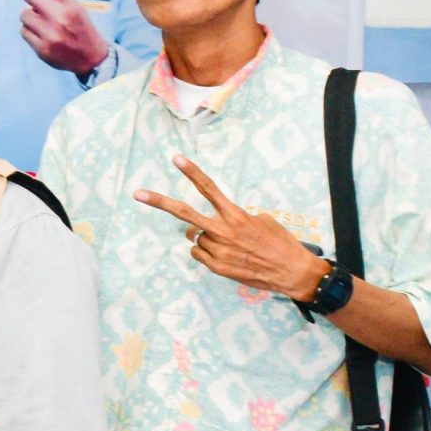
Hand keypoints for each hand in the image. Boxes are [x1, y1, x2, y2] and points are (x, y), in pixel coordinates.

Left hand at [0, 0, 109, 75]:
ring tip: (47, 27)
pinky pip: (23, 32)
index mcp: (69, 3)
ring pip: (23, 15)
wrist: (91, 58)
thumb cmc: (80, 29)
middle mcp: (58, 15)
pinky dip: (30, 33)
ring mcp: (49, 32)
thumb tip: (27, 5)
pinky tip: (45, 39)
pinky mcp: (41, 47)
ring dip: (29, 18)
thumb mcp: (75, 10)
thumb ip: (54, 4)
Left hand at [133, 156, 325, 299]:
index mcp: (236, 215)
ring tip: (232, 245)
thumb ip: (234, 217)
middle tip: (137, 193)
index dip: (192, 172)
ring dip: (207, 238)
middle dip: (159, 202)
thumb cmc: (279, 243)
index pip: (209, 189)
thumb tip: (215, 221)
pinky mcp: (216, 267)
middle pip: (184, 213)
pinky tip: (228, 256)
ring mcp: (217, 250)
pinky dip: (208, 253)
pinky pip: (199, 254)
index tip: (175, 158)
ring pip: (196, 238)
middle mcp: (223, 231)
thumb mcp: (261, 221)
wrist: (293, 272)